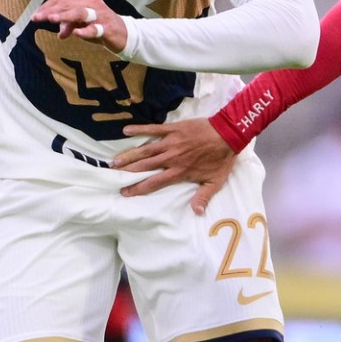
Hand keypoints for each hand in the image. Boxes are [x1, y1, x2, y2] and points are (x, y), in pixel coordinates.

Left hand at [32, 0, 127, 51]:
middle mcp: (92, 3)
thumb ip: (69, 25)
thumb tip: (59, 33)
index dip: (47, 6)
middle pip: (68, 4)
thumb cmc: (101, 26)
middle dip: (51, 11)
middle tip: (37, 18)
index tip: (36, 15)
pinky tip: (76, 33)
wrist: (125, 34)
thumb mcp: (82, 25)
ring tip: (52, 19)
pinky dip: (85, 31)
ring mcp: (101, 15)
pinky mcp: (108, 28)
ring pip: (80, 12)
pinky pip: (95, 29)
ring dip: (65, 15)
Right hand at [111, 118, 236, 213]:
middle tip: (112, 175)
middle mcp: (171, 158)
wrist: (228, 134)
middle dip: (128, 172)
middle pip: (145, 166)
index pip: (154, 183)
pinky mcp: (173, 129)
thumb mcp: (215, 182)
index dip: (138, 188)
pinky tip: (126, 131)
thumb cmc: (222, 159)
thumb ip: (203, 197)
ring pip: (146, 150)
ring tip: (114, 160)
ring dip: (129, 155)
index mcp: (179, 172)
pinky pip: (153, 129)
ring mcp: (171, 142)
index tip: (125, 192)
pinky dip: (139, 129)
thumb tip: (196, 212)